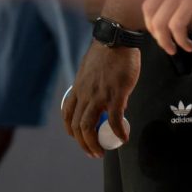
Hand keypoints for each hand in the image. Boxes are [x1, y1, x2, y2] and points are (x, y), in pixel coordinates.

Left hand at [62, 41, 139, 157]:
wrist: (116, 38)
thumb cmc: (108, 53)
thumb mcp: (93, 70)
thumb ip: (96, 87)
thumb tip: (111, 104)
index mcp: (79, 86)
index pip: (67, 112)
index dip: (70, 129)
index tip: (78, 139)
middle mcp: (85, 92)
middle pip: (77, 125)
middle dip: (83, 143)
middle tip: (94, 153)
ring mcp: (99, 94)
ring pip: (89, 127)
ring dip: (95, 144)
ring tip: (103, 152)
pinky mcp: (115, 94)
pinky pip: (114, 121)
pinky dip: (119, 133)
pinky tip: (124, 137)